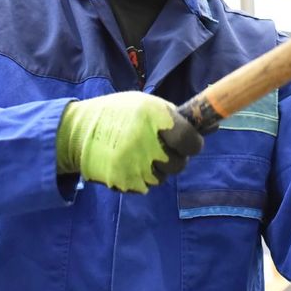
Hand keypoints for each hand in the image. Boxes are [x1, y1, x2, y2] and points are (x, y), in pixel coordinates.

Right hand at [56, 91, 202, 193]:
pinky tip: (127, 162)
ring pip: (163, 178)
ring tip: (139, 153)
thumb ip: (178, 116)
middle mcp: (148, 143)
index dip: (193, 143)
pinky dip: (140, 177)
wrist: (76, 133)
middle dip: (173, 157)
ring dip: (157, 169)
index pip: (192, 141)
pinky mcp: (125, 182)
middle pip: (180, 164)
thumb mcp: (146, 105)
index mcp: (155, 118)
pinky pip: (145, 186)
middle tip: (159, 148)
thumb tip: (214, 124)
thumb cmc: (117, 114)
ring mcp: (136, 165)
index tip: (187, 141)